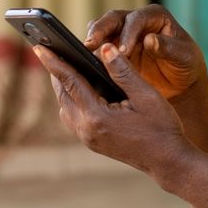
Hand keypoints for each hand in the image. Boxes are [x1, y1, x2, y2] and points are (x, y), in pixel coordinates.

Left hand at [34, 43, 189, 173]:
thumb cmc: (161, 126)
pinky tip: (81, 89)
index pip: (70, 81)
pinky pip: (74, 117)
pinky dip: (73, 100)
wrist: (168, 161)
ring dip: (64, 87)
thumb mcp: (146, 94)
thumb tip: (104, 47)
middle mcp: (87, 130)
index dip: (54, 61)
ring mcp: (88, 139)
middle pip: (62, 95)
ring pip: (65, 107)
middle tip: (50, 50)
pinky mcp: (93, 143)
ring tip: (65, 66)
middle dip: (56, 72)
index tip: (39, 46)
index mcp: (97, 116)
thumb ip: (123, 70)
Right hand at [85, 5, 207, 99]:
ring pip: (101, 29)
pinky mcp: (113, 48)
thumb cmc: (186, 65)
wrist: (179, 82)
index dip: (128, 33)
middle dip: (101, 30)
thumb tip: (149, 40)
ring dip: (92, 40)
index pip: (137, 19)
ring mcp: (122, 33)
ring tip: (83, 53)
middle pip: (113, 19)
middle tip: (90, 44)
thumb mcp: (184, 57)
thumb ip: (168, 48)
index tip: (123, 52)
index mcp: (155, 15)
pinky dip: (92, 53)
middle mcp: (136, 20)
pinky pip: (99, 47)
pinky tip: (85, 64)